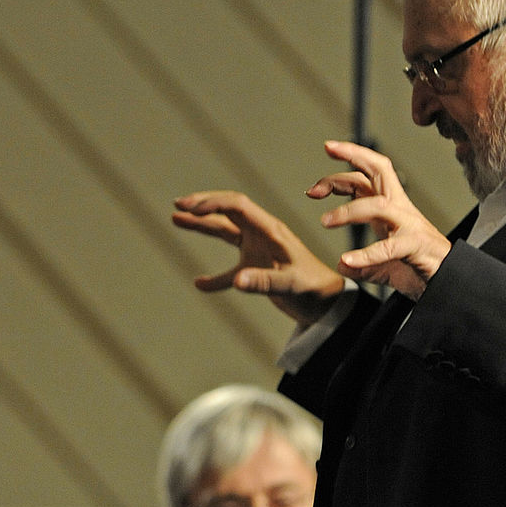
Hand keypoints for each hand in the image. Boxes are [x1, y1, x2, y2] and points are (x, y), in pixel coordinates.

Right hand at [172, 189, 345, 327]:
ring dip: (202, 226)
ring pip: (225, 232)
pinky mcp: (259, 268)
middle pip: (227, 211)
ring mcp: (259, 250)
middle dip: (202, 206)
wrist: (329, 304)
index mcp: (270, 230)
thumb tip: (235, 281)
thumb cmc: (314, 288)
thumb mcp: (290, 284)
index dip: (212, 203)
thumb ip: (264, 282)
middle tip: (177, 205)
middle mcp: (262, 235)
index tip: (188, 207)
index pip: (237, 205)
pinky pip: (230, 269)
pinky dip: (214, 278)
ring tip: (176, 218)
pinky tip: (199, 283)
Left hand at [308, 140, 451, 299]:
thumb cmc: (420, 267)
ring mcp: (410, 226)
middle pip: (380, 171)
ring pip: (378, 205)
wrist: (451, 282)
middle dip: (354, 156)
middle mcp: (400, 210)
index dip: (349, 161)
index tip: (326, 152)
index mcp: (391, 208)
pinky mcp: (416, 246)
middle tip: (327, 149)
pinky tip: (347, 261)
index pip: (370, 175)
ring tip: (325, 221)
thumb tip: (342, 265)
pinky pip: (390, 247)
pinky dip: (366, 254)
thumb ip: (362, 265)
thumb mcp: (383, 266)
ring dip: (348, 210)